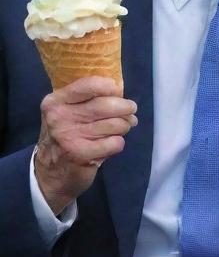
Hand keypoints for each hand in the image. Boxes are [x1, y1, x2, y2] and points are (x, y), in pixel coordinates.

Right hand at [34, 76, 137, 214]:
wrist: (49, 172)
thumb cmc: (66, 135)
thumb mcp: (67, 112)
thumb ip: (87, 99)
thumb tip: (120, 92)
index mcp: (56, 101)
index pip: (89, 85)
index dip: (110, 87)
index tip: (117, 92)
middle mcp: (59, 117)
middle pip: (107, 105)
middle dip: (126, 108)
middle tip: (130, 111)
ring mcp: (69, 136)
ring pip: (115, 124)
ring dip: (124, 126)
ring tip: (120, 128)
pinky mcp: (80, 154)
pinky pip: (115, 142)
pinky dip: (118, 143)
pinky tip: (110, 144)